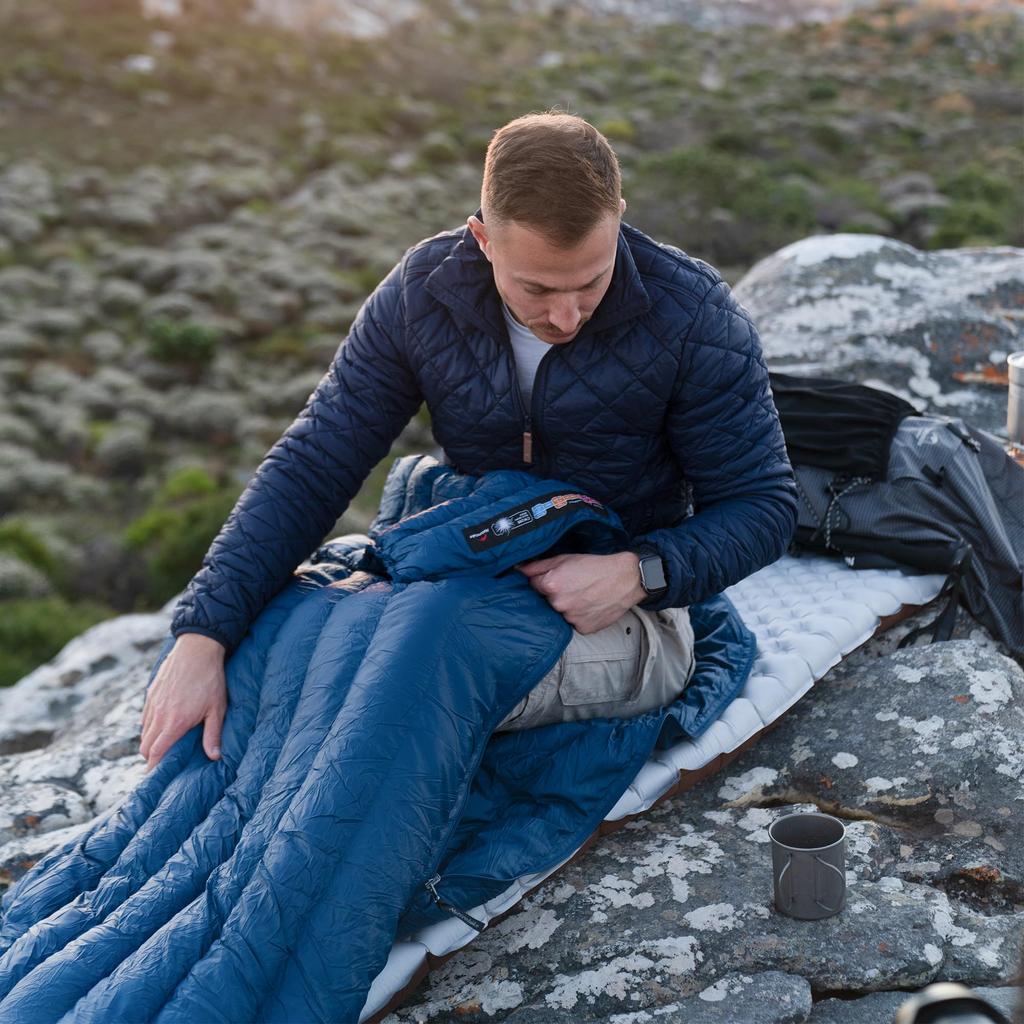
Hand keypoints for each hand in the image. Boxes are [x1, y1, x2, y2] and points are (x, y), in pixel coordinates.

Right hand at [140, 633, 227, 771]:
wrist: (197, 649)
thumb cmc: (210, 679)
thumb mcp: (217, 708)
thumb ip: (212, 734)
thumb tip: (214, 757)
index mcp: (174, 723)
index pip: (156, 754)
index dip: (154, 768)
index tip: (158, 777)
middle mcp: (158, 716)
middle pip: (145, 747)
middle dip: (151, 758)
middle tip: (164, 762)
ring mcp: (152, 704)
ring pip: (144, 732)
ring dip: (151, 742)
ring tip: (165, 745)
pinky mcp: (150, 693)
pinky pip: (144, 717)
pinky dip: (149, 726)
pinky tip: (163, 724)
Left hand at [516, 551, 645, 633]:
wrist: (625, 579)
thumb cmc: (596, 566)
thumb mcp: (565, 559)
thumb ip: (538, 566)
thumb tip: (518, 570)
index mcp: (551, 585)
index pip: (534, 585)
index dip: (546, 580)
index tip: (559, 578)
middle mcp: (558, 604)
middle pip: (547, 601)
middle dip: (555, 594)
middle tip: (574, 586)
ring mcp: (570, 619)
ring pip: (561, 613)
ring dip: (568, 606)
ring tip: (584, 595)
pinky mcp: (583, 629)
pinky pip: (574, 623)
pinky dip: (580, 616)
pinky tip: (590, 605)